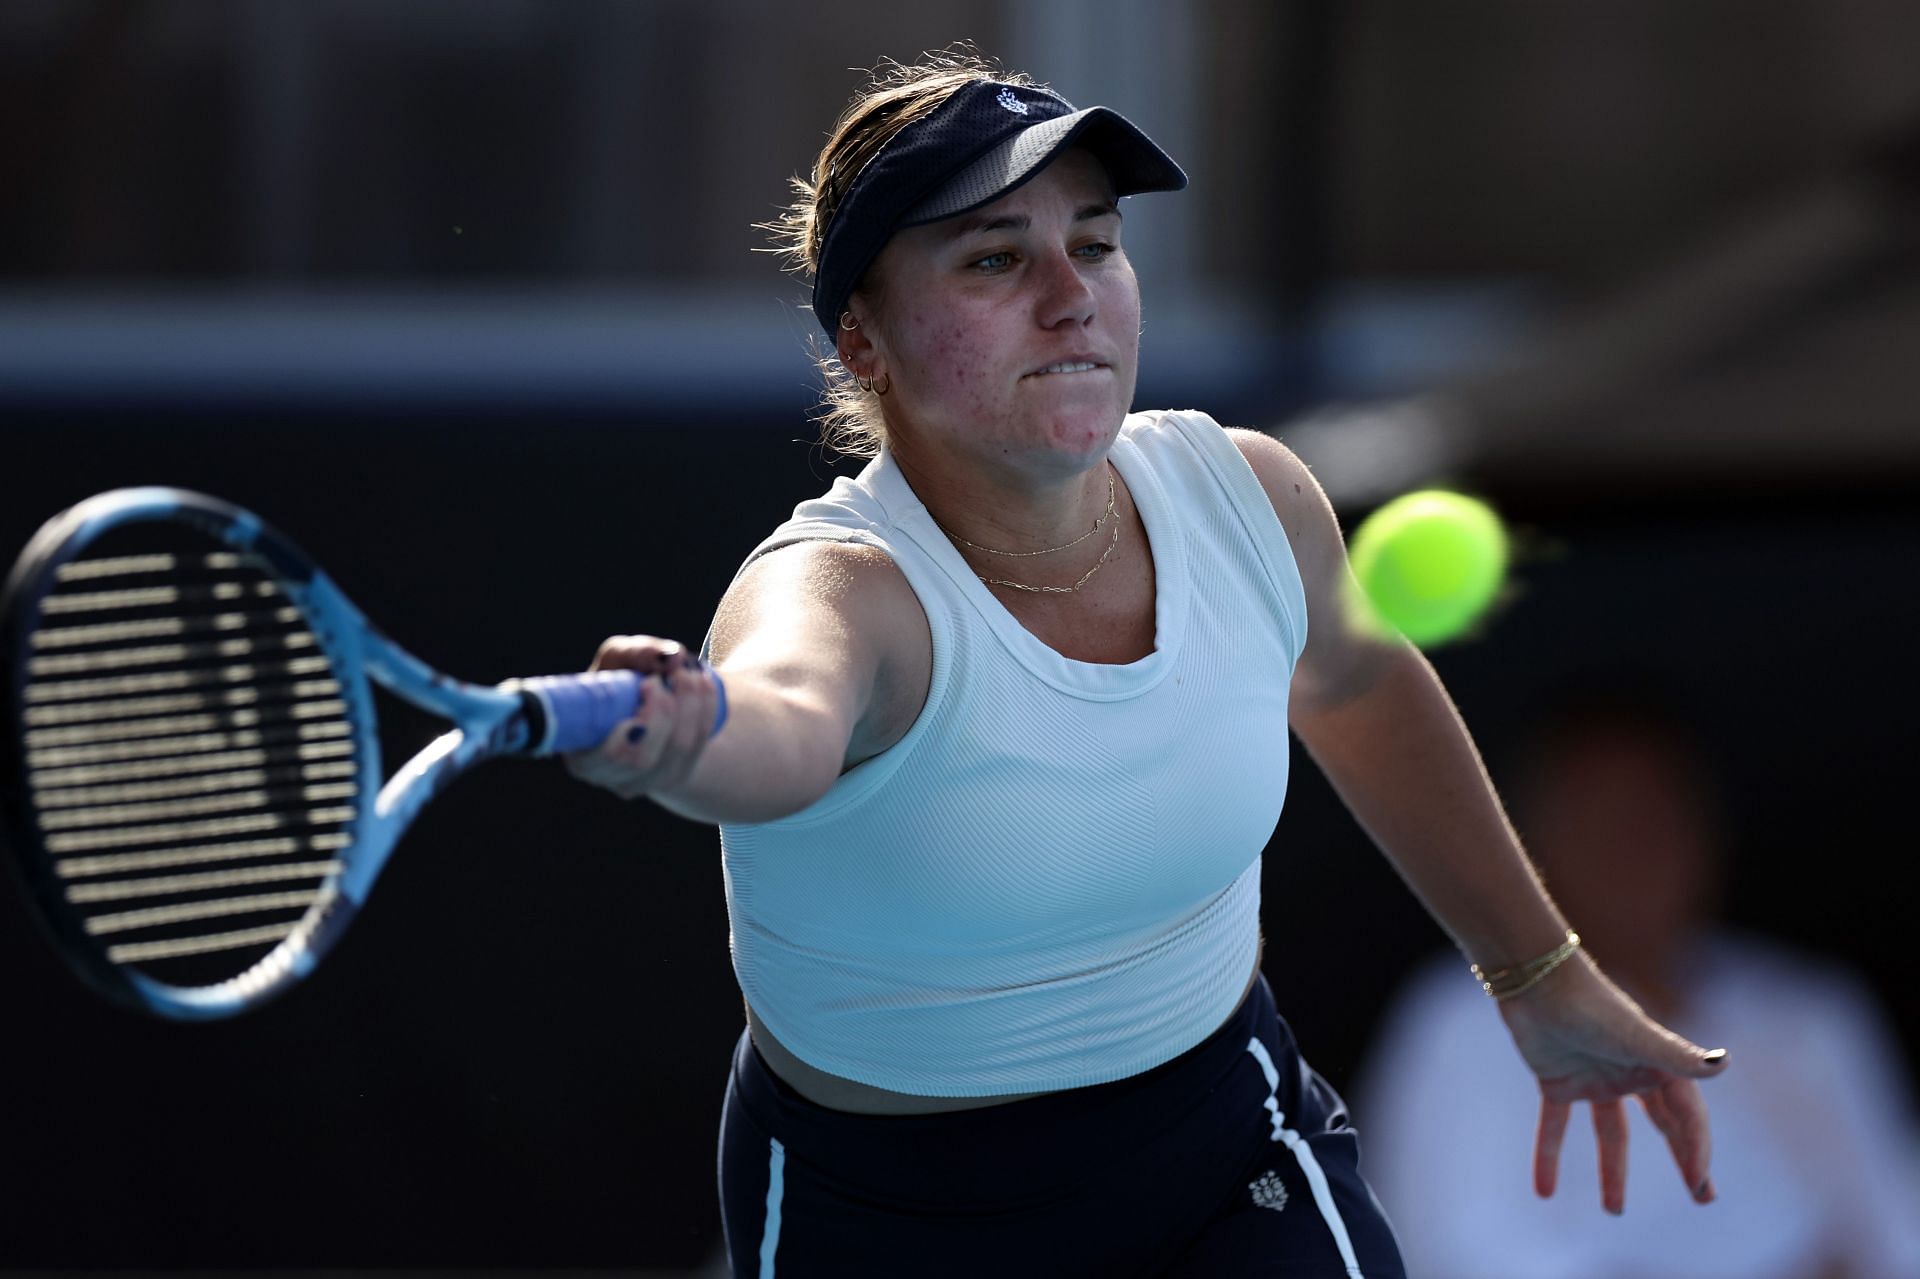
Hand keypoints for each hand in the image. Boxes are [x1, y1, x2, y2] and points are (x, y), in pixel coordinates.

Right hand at [562, 635, 723, 800]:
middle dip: (663, 710)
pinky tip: (702, 684)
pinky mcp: (675, 777)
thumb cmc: (620, 680)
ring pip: (678, 749)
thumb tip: (671, 658)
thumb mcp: (619, 658)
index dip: (629, 731)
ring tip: (686, 672)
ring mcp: (645, 783)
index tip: (647, 687)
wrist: (649, 701)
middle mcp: (608, 777)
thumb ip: (636, 653)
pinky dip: (706, 708)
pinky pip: (698, 744)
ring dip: (690, 703)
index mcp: (581, 754)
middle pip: (643, 758)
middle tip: (663, 676)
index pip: (608, 756)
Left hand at [1496, 953, 1729, 1213]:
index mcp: (1656, 1064)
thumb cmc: (1590, 1005)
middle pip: (1662, 1124)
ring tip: (1613, 1211)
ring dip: (1611, 1172)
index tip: (1698, 1185)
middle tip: (1701, 1197)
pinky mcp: (1557, 1082)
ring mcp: (1593, 1080)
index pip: (1686, 1116)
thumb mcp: (1634, 1037)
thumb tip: (1724, 1064)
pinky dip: (1548, 1157)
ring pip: (1610, 1134)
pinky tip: (1543, 1192)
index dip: (1695, 1149)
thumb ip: (1675, 1055)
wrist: (1535, 982)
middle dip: (1682, 1157)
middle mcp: (1629, 1074)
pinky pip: (1555, 1127)